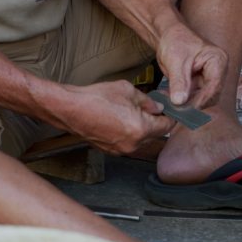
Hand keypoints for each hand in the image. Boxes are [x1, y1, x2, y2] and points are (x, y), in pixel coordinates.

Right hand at [50, 81, 175, 154]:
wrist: (70, 109)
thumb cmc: (96, 98)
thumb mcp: (127, 91)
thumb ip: (147, 101)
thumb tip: (158, 107)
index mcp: (141, 129)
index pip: (166, 126)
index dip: (170, 117)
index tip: (171, 112)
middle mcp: (133, 144)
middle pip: (155, 135)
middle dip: (156, 123)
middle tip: (153, 109)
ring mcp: (121, 150)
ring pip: (142, 141)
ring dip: (143, 129)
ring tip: (134, 114)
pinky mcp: (111, 151)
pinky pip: (128, 143)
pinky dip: (130, 134)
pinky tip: (121, 121)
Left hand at [156, 23, 227, 108]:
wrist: (168, 36)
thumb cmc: (175, 40)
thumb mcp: (176, 61)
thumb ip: (178, 82)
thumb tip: (179, 101)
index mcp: (218, 60)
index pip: (214, 85)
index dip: (201, 99)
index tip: (187, 108)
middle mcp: (217, 70)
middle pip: (211, 95)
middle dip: (194, 104)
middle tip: (177, 110)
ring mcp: (209, 78)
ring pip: (203, 99)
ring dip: (188, 104)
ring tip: (172, 105)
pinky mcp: (200, 84)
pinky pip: (195, 97)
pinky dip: (184, 101)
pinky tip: (172, 101)